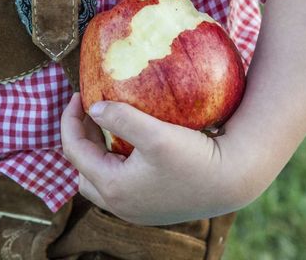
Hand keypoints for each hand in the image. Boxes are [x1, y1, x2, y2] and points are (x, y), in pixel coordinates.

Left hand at [60, 93, 239, 224]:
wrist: (235, 180)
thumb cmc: (196, 157)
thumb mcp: (156, 133)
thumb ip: (121, 118)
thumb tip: (94, 108)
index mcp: (113, 188)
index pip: (74, 151)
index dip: (70, 120)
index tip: (79, 95)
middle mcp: (120, 206)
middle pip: (82, 171)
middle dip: (81, 140)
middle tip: (92, 114)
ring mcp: (136, 210)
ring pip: (101, 182)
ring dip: (97, 155)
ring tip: (108, 129)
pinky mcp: (152, 208)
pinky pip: (121, 186)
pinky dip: (116, 165)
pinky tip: (131, 147)